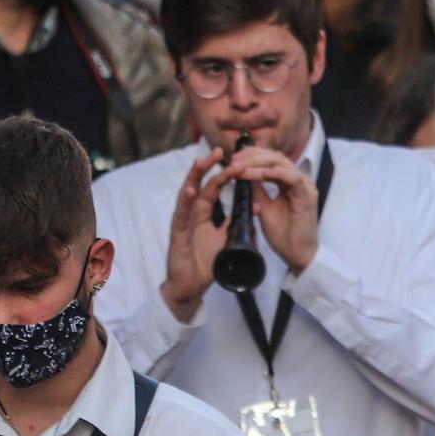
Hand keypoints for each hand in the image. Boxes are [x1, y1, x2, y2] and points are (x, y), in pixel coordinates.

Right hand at [160, 148, 227, 322]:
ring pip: (188, 195)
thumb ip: (237, 222)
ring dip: (194, 178)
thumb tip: (257, 207)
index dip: (223, 173)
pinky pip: (182, 216)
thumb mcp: (227, 239)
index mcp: (203, 214)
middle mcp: (191, 214)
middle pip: (199, 184)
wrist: (191, 286)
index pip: (213, 188)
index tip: (234, 159)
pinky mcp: (177, 235)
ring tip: (202, 161)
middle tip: (219, 149)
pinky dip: (186, 202)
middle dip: (208, 166)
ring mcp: (183, 222)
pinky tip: (191, 191)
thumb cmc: (206, 263)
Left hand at [221, 144, 321, 273]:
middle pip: (275, 157)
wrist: (296, 254)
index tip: (233, 159)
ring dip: (259, 163)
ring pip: (282, 164)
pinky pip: (292, 178)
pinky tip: (262, 174)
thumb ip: (256, 189)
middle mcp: (298, 180)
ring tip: (241, 167)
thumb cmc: (283, 234)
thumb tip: (241, 173)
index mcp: (288, 182)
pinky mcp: (307, 196)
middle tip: (234, 160)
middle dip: (252, 156)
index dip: (251, 155)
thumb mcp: (263, 206)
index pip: (270, 159)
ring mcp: (305, 187)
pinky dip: (276, 173)